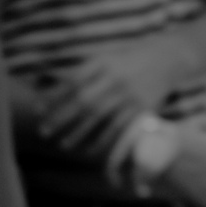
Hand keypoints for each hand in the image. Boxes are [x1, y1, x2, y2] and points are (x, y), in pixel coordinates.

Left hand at [36, 33, 196, 157]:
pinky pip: (118, 126)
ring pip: (98, 116)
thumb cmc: (130, 59)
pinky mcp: (141, 107)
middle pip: (83, 101)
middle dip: (61, 117)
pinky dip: (102, 139)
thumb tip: (55, 90)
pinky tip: (89, 149)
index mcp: (103, 62)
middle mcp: (114, 78)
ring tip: (63, 144)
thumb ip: (85, 72)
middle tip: (44, 131)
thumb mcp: (107, 58)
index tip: (38, 109)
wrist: (167, 58)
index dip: (54, 96)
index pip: (73, 81)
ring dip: (78, 132)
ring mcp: (128, 93)